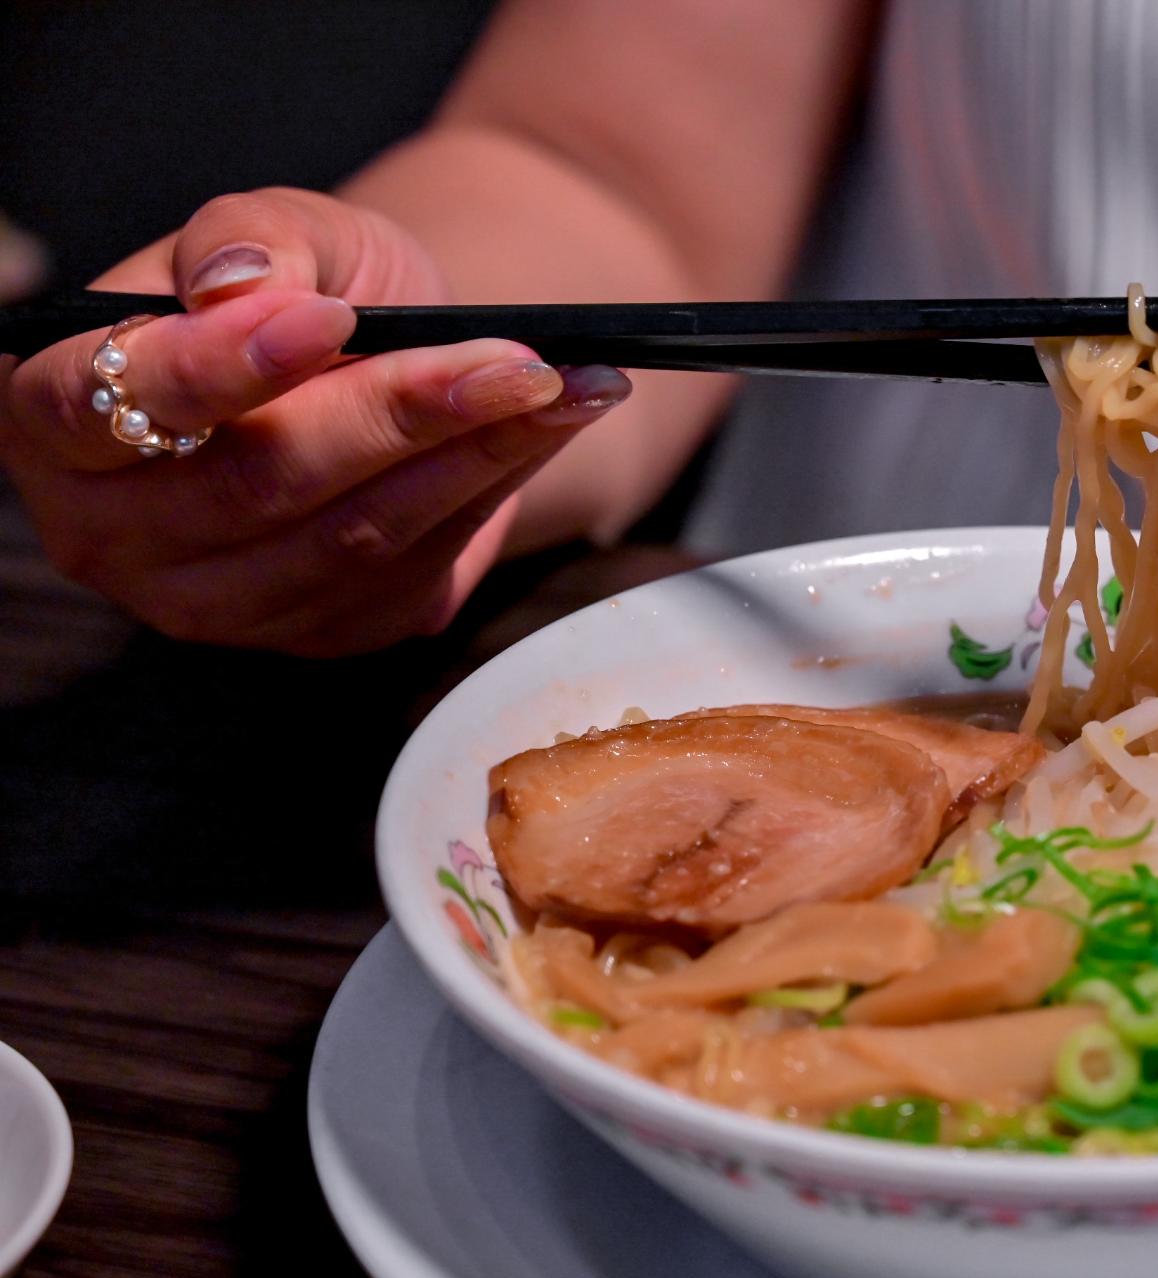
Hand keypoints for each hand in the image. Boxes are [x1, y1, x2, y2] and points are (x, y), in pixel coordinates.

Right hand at [0, 187, 629, 654]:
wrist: (387, 360)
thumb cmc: (312, 288)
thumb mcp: (286, 230)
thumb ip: (254, 238)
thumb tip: (243, 287)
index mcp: (59, 413)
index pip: (113, 403)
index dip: (220, 367)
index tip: (329, 319)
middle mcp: (113, 528)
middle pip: (258, 483)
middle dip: (400, 411)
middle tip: (519, 359)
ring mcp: (212, 601)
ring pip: (349, 538)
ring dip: (472, 459)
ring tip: (564, 386)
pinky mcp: (312, 633)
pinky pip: (406, 574)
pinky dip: (487, 497)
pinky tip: (544, 434)